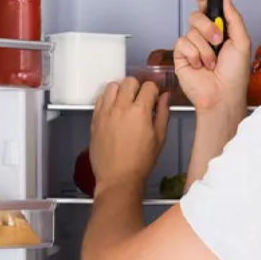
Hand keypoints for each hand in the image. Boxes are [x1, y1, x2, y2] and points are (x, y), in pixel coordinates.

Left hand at [90, 78, 169, 194]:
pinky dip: (108, 98)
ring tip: (126, 101)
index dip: (154, 91)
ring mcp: (105, 112)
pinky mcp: (95, 119)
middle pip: (129, 81)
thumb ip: (163, 113)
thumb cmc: (140, 162)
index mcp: (140, 111)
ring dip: (121, 89)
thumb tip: (165, 97)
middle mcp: (121, 107)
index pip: (149, 86)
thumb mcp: (159, 138)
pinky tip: (114, 108)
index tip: (154, 97)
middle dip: (138, 87)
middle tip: (141, 99)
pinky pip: (100, 98)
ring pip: (112, 86)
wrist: (118, 178)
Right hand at [174, 0, 250, 111]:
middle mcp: (205, 37)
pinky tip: (200, 66)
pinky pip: (183, 43)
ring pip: (191, 31)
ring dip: (205, 48)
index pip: (209, 9)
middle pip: (197, 16)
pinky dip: (195, 55)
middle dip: (208, 27)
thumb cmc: (235, 75)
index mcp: (220, 32)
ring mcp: (192, 46)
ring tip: (212, 63)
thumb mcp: (242, 42)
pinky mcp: (181, 56)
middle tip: (218, 40)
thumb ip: (234, 18)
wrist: (223, 95)